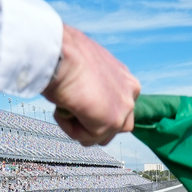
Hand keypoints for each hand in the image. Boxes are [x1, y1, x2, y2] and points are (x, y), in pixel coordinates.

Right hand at [42, 25, 138, 146]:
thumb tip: (83, 101)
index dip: (98, 113)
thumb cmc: (66, 56)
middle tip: (73, 109)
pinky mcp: (111, 122)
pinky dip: (69, 127)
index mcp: (127, 80)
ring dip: (80, 127)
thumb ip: (94, 87)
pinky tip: (64, 107)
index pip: (120, 109)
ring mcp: (123, 110)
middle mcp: (130, 95)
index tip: (81, 105)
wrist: (61, 53)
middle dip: (94, 125)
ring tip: (67, 106)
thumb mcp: (86, 70)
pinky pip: (85, 138)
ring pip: (100, 136)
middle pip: (115, 128)